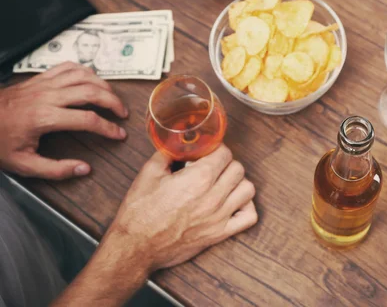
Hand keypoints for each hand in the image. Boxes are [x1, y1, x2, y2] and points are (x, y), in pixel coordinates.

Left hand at [0, 62, 127, 178]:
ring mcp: (44, 84)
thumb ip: (55, 170)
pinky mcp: (40, 78)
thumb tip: (83, 169)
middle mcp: (47, 96)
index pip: (88, 119)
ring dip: (103, 85)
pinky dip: (86, 71)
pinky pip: (69, 67)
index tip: (119, 134)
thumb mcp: (23, 164)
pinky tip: (92, 80)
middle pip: (91, 92)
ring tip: (112, 97)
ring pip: (84, 76)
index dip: (108, 128)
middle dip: (113, 102)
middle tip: (122, 114)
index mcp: (45, 118)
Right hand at [104, 145, 257, 272]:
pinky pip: (249, 217)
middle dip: (225, 163)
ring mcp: (219, 217)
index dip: (216, 148)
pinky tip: (232, 203)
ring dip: (237, 182)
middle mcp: (213, 197)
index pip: (224, 153)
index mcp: (198, 179)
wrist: (135, 247)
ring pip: (248, 189)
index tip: (207, 151)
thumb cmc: (139, 212)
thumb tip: (178, 141)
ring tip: (222, 183)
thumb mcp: (149, 173)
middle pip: (238, 168)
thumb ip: (168, 152)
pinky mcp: (220, 234)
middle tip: (212, 166)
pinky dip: (246, 207)